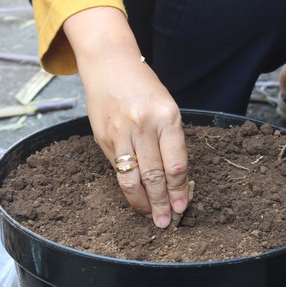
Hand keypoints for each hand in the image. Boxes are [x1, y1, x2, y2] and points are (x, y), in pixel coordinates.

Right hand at [64, 7, 189, 227]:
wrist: (109, 64)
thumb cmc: (143, 87)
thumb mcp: (167, 107)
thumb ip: (171, 141)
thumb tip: (175, 180)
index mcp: (166, 117)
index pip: (175, 164)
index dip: (179, 190)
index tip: (182, 207)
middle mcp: (143, 125)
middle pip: (154, 176)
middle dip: (161, 203)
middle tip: (166, 222)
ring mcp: (120, 133)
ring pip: (131, 178)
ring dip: (141, 202)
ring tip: (149, 216)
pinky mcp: (103, 138)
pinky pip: (117, 169)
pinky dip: (127, 186)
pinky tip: (134, 196)